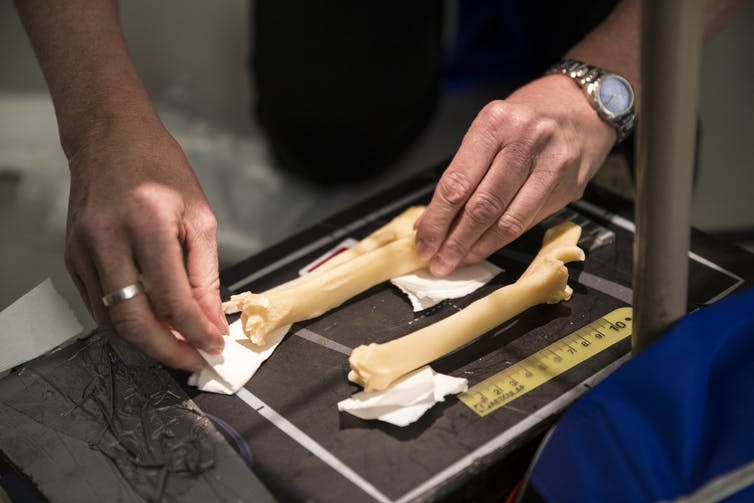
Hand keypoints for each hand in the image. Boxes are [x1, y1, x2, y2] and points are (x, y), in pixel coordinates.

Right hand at [64, 116, 226, 370]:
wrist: (110, 136)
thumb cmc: (160, 169)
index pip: (174, 298)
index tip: (215, 348)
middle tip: (193, 361)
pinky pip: (97, 306)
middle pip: (133, 321)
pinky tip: (150, 327)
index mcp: (148, 223)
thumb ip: (205, 275)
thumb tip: (211, 322)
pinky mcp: (71, 258)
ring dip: (145, 344)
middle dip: (167, 352)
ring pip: (110, 321)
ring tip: (176, 348)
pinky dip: (124, 325)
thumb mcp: (198, 216)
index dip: (197, 332)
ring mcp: (82, 251)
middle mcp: (108, 240)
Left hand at [415, 74, 615, 275]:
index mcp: (496, 123)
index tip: (423, 242)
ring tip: (457, 262)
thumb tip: (432, 220)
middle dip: (455, 241)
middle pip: (482, 206)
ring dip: (478, 248)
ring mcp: (553, 165)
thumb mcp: (489, 130)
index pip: (458, 183)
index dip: (437, 220)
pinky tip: (485, 248)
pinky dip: (502, 240)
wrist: (582, 105)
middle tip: (438, 263)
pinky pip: (529, 222)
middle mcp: (526, 142)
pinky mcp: (571, 187)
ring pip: (509, 221)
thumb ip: (462, 172)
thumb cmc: (525, 119)